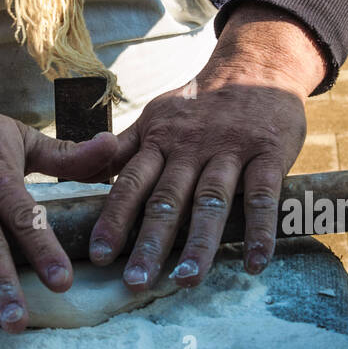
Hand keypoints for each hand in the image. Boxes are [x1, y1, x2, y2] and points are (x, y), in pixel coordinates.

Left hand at [88, 5, 326, 290]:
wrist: (256, 65)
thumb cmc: (199, 103)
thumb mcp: (156, 117)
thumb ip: (124, 149)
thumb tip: (79, 173)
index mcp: (159, 140)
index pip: (131, 183)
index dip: (114, 219)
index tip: (99, 255)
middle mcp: (190, 146)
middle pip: (167, 199)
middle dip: (150, 242)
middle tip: (135, 282)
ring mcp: (230, 149)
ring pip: (211, 200)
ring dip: (200, 243)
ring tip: (186, 281)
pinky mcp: (268, 153)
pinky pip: (262, 195)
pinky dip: (260, 230)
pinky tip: (254, 263)